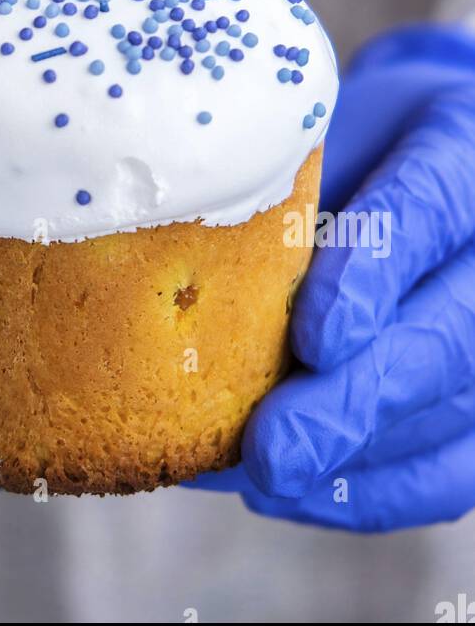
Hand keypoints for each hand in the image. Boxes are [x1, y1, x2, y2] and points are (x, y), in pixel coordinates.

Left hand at [190, 24, 474, 530]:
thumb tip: (177, 253)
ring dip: (349, 459)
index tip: (314, 338)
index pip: (425, 213)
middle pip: (446, 340)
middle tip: (272, 448)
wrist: (416, 154)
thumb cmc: (349, 140)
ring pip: (448, 414)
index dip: (370, 280)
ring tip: (255, 475)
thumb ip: (280, 185)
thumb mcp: (316, 131)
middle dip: (354, 401)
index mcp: (456, 157)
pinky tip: (289, 493)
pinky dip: (368, 494)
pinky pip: (447, 470)